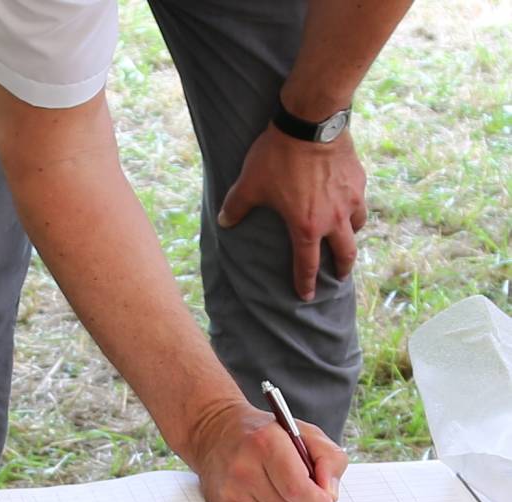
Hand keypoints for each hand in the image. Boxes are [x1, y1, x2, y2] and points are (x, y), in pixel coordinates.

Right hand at [187, 400, 347, 501]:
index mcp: (265, 443)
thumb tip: (330, 494)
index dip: (320, 501)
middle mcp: (244, 469)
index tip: (327, 498)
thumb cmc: (265, 432)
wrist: (215, 433)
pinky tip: (272, 497)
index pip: (299, 490)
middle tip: (316, 500)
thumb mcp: (305, 432)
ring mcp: (232, 492)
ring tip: (292, 494)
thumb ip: (329, 458)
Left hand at [217, 124, 366, 301]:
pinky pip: (359, 200)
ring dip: (352, 236)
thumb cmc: (278, 156)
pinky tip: (348, 202)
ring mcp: (350, 199)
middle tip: (340, 276)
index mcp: (306, 227)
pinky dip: (355, 207)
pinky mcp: (358, 178)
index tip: (307, 296)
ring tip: (346, 237)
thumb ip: (236, 207)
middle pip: (345, 253)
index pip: (308, 266)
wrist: (311, 122)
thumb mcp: (250, 183)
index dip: (306, 284)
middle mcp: (334, 219)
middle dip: (342, 268)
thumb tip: (224, 221)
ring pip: (358, 226)